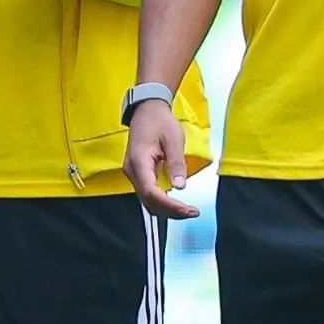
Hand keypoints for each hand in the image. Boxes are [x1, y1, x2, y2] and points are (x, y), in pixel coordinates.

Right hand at [123, 101, 199, 219]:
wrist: (147, 110)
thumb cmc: (159, 121)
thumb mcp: (173, 139)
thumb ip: (176, 163)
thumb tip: (180, 186)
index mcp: (138, 161)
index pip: (151, 192)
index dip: (169, 205)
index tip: (187, 210)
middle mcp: (132, 171)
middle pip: (148, 201)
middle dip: (170, 211)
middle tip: (192, 212)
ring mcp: (133, 173)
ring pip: (147, 201)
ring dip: (166, 209)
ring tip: (186, 210)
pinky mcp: (139, 174)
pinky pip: (148, 194)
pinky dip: (162, 202)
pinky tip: (176, 203)